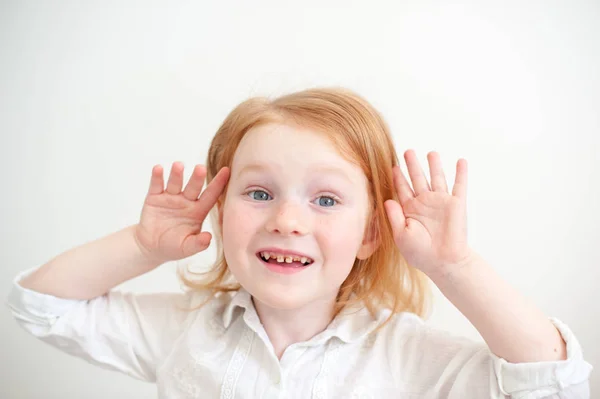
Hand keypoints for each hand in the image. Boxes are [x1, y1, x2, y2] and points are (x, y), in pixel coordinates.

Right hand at [134, 162, 229, 264]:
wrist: (151, 247)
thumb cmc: (173, 247)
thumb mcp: (186, 248)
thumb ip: (198, 244)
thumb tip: (208, 238)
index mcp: (198, 211)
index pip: (211, 195)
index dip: (219, 183)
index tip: (227, 171)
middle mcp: (186, 201)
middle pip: (193, 187)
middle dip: (197, 178)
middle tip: (200, 168)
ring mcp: (170, 197)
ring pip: (175, 183)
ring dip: (177, 174)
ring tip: (179, 165)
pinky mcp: (154, 198)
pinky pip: (157, 185)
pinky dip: (157, 177)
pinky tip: (158, 169)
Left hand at [384, 150, 472, 277]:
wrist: (443, 262)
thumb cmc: (420, 253)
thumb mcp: (401, 235)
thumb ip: (394, 217)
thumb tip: (387, 199)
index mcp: (410, 210)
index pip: (402, 189)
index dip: (398, 178)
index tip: (393, 166)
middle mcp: (425, 204)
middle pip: (418, 179)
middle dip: (413, 165)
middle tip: (408, 151)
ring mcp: (441, 203)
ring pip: (437, 178)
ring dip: (435, 165)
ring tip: (431, 153)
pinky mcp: (456, 205)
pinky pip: (459, 186)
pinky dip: (461, 173)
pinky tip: (461, 161)